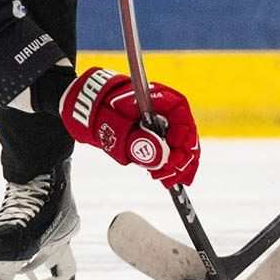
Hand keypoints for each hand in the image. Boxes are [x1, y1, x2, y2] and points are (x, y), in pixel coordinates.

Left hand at [59, 67, 198, 186]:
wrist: (93, 108)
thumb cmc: (104, 110)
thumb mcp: (117, 125)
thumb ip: (138, 142)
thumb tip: (160, 159)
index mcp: (161, 98)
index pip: (182, 117)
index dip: (183, 137)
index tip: (174, 155)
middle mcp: (168, 111)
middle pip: (186, 135)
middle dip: (183, 158)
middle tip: (173, 177)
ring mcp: (165, 125)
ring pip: (182, 147)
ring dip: (179, 166)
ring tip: (168, 181)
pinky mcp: (160, 137)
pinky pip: (173, 152)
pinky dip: (173, 166)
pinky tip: (169, 179)